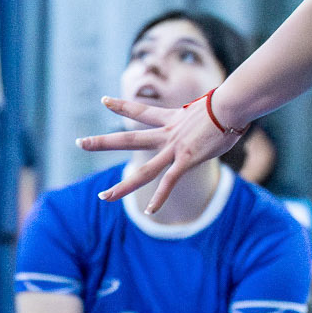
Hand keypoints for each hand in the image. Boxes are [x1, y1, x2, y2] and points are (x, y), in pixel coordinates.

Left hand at [78, 91, 241, 213]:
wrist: (232, 104)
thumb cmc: (230, 104)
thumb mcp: (212, 107)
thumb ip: (208, 116)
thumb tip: (222, 115)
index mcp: (171, 119)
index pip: (140, 111)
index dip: (121, 106)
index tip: (103, 101)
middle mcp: (168, 134)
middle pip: (129, 139)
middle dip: (102, 142)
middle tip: (79, 141)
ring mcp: (175, 148)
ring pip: (144, 171)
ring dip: (123, 186)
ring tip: (103, 197)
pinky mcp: (187, 159)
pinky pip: (170, 182)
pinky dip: (160, 197)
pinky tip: (150, 211)